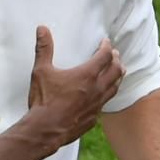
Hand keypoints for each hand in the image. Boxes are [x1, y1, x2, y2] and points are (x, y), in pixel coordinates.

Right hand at [28, 26, 123, 144]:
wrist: (46, 130)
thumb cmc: (44, 100)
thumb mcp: (41, 71)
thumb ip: (44, 49)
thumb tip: (42, 29)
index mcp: (86, 75)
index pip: (104, 56)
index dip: (106, 47)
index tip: (105, 42)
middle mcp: (96, 89)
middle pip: (116, 71)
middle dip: (116, 60)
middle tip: (115, 55)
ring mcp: (96, 104)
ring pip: (115, 88)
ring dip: (118, 77)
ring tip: (118, 72)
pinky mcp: (93, 117)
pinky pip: (105, 103)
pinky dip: (107, 95)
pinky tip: (103, 96)